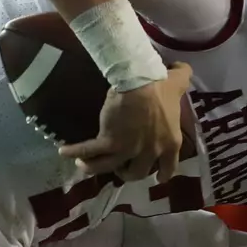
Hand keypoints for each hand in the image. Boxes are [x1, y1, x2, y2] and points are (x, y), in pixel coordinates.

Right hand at [59, 63, 191, 182]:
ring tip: (84, 166)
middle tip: (121, 168)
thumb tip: (182, 69)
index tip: (157, 177)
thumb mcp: (178, 82)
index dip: (161, 174)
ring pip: (111, 168)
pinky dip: (75, 153)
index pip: (168, 168)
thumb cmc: (159, 83)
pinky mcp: (109, 143)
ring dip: (95, 168)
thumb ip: (183, 79)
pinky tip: (63, 151)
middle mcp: (150, 152)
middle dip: (128, 174)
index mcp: (170, 142)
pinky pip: (90, 152)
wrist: (137, 81)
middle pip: (138, 173)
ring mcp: (128, 150)